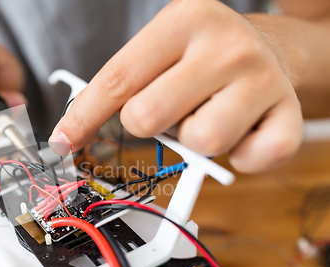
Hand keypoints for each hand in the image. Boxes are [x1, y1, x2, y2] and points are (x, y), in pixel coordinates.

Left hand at [49, 0, 302, 172]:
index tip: (63, 141)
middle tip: (167, 110)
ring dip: (195, 139)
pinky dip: (239, 158)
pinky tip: (241, 132)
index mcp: (183, 20)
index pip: (116, 79)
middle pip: (148, 116)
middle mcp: (225, 45)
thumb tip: (72, 132)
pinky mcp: (289, 114)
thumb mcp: (162, 50)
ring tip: (208, 115)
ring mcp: (262, 78)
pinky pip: (250, 161)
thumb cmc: (204, 55)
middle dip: (147, 124)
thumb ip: (122, 84)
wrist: (273, 47)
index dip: (83, 117)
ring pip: (200, 141)